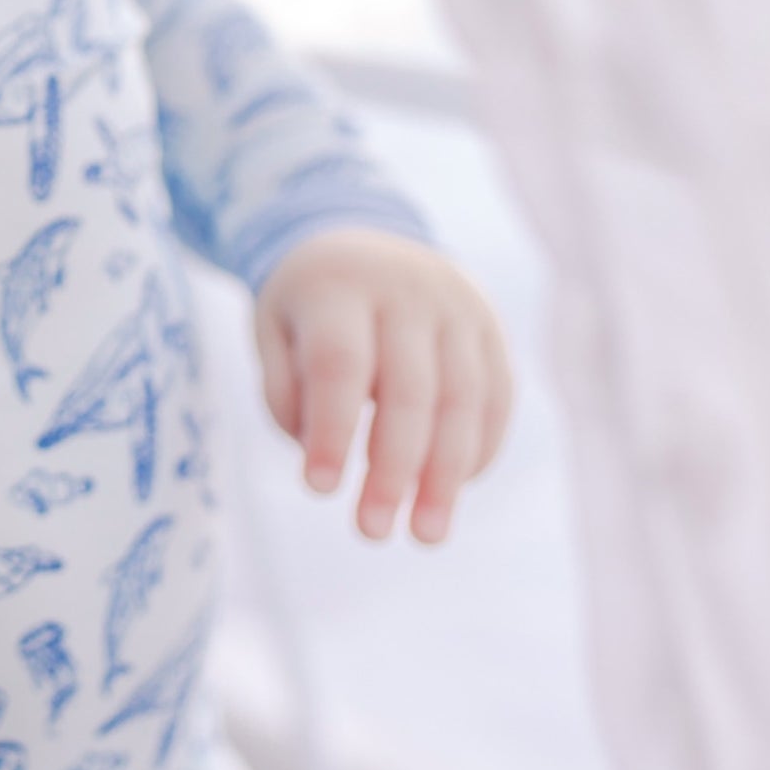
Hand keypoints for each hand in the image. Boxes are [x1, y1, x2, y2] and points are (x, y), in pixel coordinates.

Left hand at [252, 227, 513, 543]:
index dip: (331, 429)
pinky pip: (495, 397)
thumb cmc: (309, 303)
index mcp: (339, 285)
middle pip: (409, 391)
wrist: (362, 234)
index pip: (339, 364)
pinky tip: (451, 491)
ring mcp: (457, 307)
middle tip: (371, 532)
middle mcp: (405, 290)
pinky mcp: (490, 328)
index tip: (318, 489)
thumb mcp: (273, 327)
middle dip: (393, 470)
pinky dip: (477, 450)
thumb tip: (314, 452)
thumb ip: (283, 389)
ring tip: (424, 534)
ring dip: (445, 477)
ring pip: (462, 401)